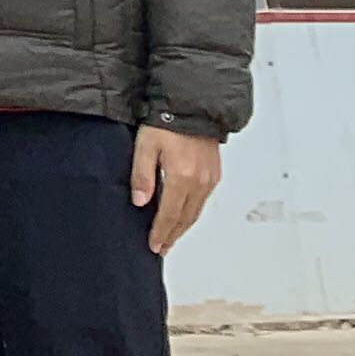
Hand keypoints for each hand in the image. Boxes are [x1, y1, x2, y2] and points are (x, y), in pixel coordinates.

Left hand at [133, 123, 223, 252]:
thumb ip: (142, 175)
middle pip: (185, 218)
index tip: (154, 246)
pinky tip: (183, 216)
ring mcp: (210, 179)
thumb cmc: (165, 122)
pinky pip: (202, 201)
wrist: (192, 107)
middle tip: (161, 248)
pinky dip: (192, 213)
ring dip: (183, 227)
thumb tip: (140, 202)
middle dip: (173, 235)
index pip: (169, 214)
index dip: (161, 232)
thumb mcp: (145, 146)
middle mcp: (200, 182)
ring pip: (196, 212)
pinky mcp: (214, 174)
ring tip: (171, 237)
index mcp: (181, 177)